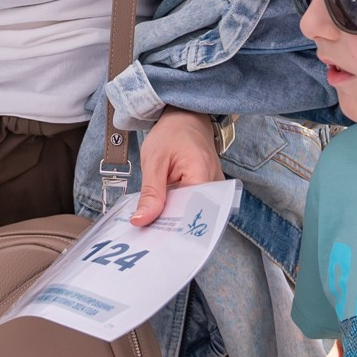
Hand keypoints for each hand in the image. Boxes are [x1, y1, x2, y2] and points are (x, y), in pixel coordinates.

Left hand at [129, 110, 221, 228]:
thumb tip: (141, 220)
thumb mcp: (154, 160)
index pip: (191, 212)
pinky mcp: (208, 190)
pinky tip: (163, 214)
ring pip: (192, 213)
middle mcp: (215, 184)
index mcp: (202, 174)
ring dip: (173, 219)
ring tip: (153, 227)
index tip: (153, 238)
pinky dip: (177, 210)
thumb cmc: (171, 134)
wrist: (185, 118)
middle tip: (148, 236)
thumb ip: (150, 193)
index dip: (172, 227)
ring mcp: (214, 188)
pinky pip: (193, 206)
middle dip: (171, 227)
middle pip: (193, 216)